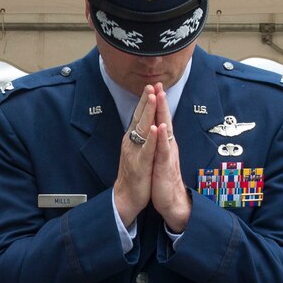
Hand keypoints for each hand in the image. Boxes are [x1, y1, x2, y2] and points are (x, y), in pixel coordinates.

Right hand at [112, 83, 157, 225]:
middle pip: (140, 117)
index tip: (152, 86)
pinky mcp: (140, 165)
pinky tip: (155, 128)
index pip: (140, 116)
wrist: (126, 197)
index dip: (146, 101)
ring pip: (143, 129)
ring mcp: (135, 152)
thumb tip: (145, 124)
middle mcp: (131, 142)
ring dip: (148, 112)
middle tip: (151, 84)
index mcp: (133, 139)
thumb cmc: (135, 175)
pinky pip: (147, 149)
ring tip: (153, 98)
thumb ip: (141, 138)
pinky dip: (151, 138)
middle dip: (146, 100)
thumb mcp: (138, 152)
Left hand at [148, 85, 191, 230]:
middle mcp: (168, 145)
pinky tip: (160, 128)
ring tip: (159, 97)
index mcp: (164, 143)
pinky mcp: (164, 166)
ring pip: (165, 130)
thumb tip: (157, 129)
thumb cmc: (163, 178)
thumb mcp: (159, 156)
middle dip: (160, 101)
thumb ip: (160, 142)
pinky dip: (161, 138)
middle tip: (158, 83)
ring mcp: (167, 154)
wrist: (171, 200)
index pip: (161, 119)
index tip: (154, 86)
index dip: (158, 103)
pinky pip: (163, 149)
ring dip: (162, 113)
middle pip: (164, 119)